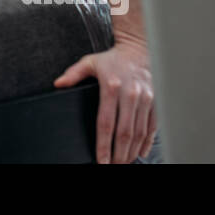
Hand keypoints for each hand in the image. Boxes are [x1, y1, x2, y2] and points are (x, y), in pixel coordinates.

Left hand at [53, 27, 155, 162]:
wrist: (139, 48)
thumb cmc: (112, 59)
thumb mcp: (89, 62)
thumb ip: (73, 74)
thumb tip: (58, 84)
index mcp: (111, 87)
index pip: (106, 123)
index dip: (103, 145)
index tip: (101, 160)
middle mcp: (130, 94)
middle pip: (124, 132)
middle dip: (119, 154)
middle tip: (113, 166)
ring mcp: (146, 98)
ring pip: (140, 132)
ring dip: (132, 151)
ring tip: (124, 162)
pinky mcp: (157, 101)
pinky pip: (153, 126)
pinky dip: (147, 142)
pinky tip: (140, 152)